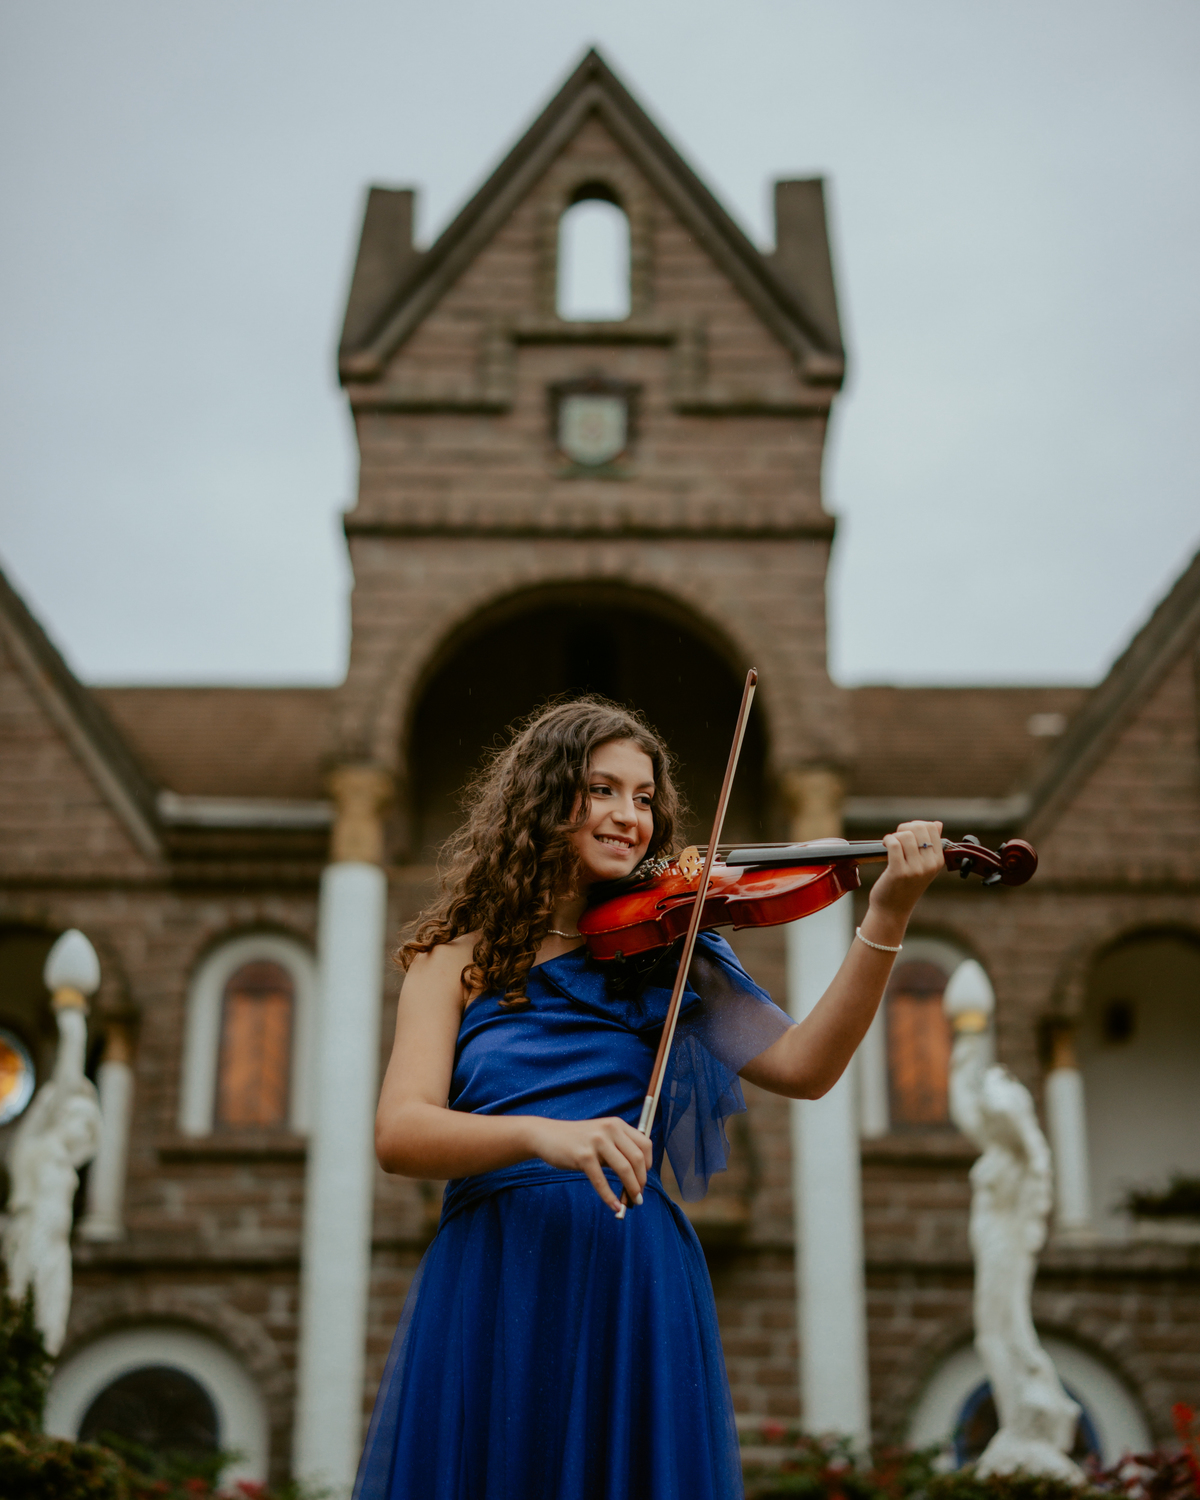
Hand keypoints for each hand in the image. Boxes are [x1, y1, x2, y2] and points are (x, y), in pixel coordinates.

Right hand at [526, 1116, 651, 1213]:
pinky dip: (609, 1196)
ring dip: (631, 1189)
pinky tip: (614, 1206)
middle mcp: (610, 1129)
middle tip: (638, 1196)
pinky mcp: (583, 1156)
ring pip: (624, 1169)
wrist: (546, 1135)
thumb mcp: (601, 1137)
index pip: (645, 1145)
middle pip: (637, 1158)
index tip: (643, 1179)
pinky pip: (601, 1180)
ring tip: (631, 1202)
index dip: (648, 1165)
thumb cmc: (577, 1141)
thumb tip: (636, 1179)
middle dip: (641, 1181)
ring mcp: (596, 1141)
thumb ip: (618, 1151)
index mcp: (617, 1125)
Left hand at [867, 821, 944, 933]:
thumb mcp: (923, 866)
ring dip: (894, 836)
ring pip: (906, 835)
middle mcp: (930, 865)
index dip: (916, 825)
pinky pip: (894, 844)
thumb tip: (938, 823)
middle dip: (904, 828)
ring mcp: (915, 869)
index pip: (932, 827)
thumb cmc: (905, 885)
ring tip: (890, 844)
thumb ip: (930, 845)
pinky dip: (887, 840)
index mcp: (938, 860)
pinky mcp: (899, 872)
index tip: (907, 833)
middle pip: (919, 828)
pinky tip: (884, 845)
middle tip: (896, 838)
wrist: (893, 909)